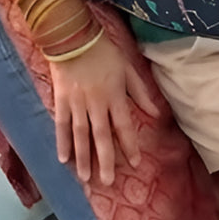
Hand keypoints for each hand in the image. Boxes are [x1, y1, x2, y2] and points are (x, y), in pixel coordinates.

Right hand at [49, 32, 161, 186]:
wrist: (73, 37)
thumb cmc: (104, 52)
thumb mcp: (128, 69)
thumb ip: (141, 93)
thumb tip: (156, 114)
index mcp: (115, 96)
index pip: (124, 127)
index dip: (129, 146)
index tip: (134, 163)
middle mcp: (96, 104)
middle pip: (102, 137)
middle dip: (105, 161)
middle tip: (108, 182)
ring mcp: (77, 104)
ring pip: (81, 136)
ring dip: (83, 158)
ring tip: (85, 178)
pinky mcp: (61, 101)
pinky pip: (61, 125)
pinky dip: (62, 142)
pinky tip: (64, 159)